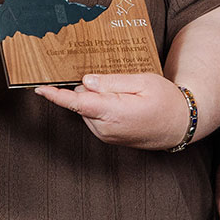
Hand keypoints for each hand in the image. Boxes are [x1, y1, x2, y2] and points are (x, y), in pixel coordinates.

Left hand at [34, 71, 189, 149]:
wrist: (181, 126)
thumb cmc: (166, 101)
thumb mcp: (143, 82)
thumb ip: (112, 81)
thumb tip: (86, 81)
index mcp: (113, 113)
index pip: (77, 103)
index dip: (56, 95)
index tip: (39, 88)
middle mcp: (105, 128)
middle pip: (82, 99)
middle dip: (90, 87)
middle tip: (118, 82)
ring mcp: (105, 135)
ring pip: (87, 107)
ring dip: (98, 97)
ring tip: (126, 95)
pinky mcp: (107, 137)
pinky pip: (94, 115)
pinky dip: (101, 106)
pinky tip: (123, 103)